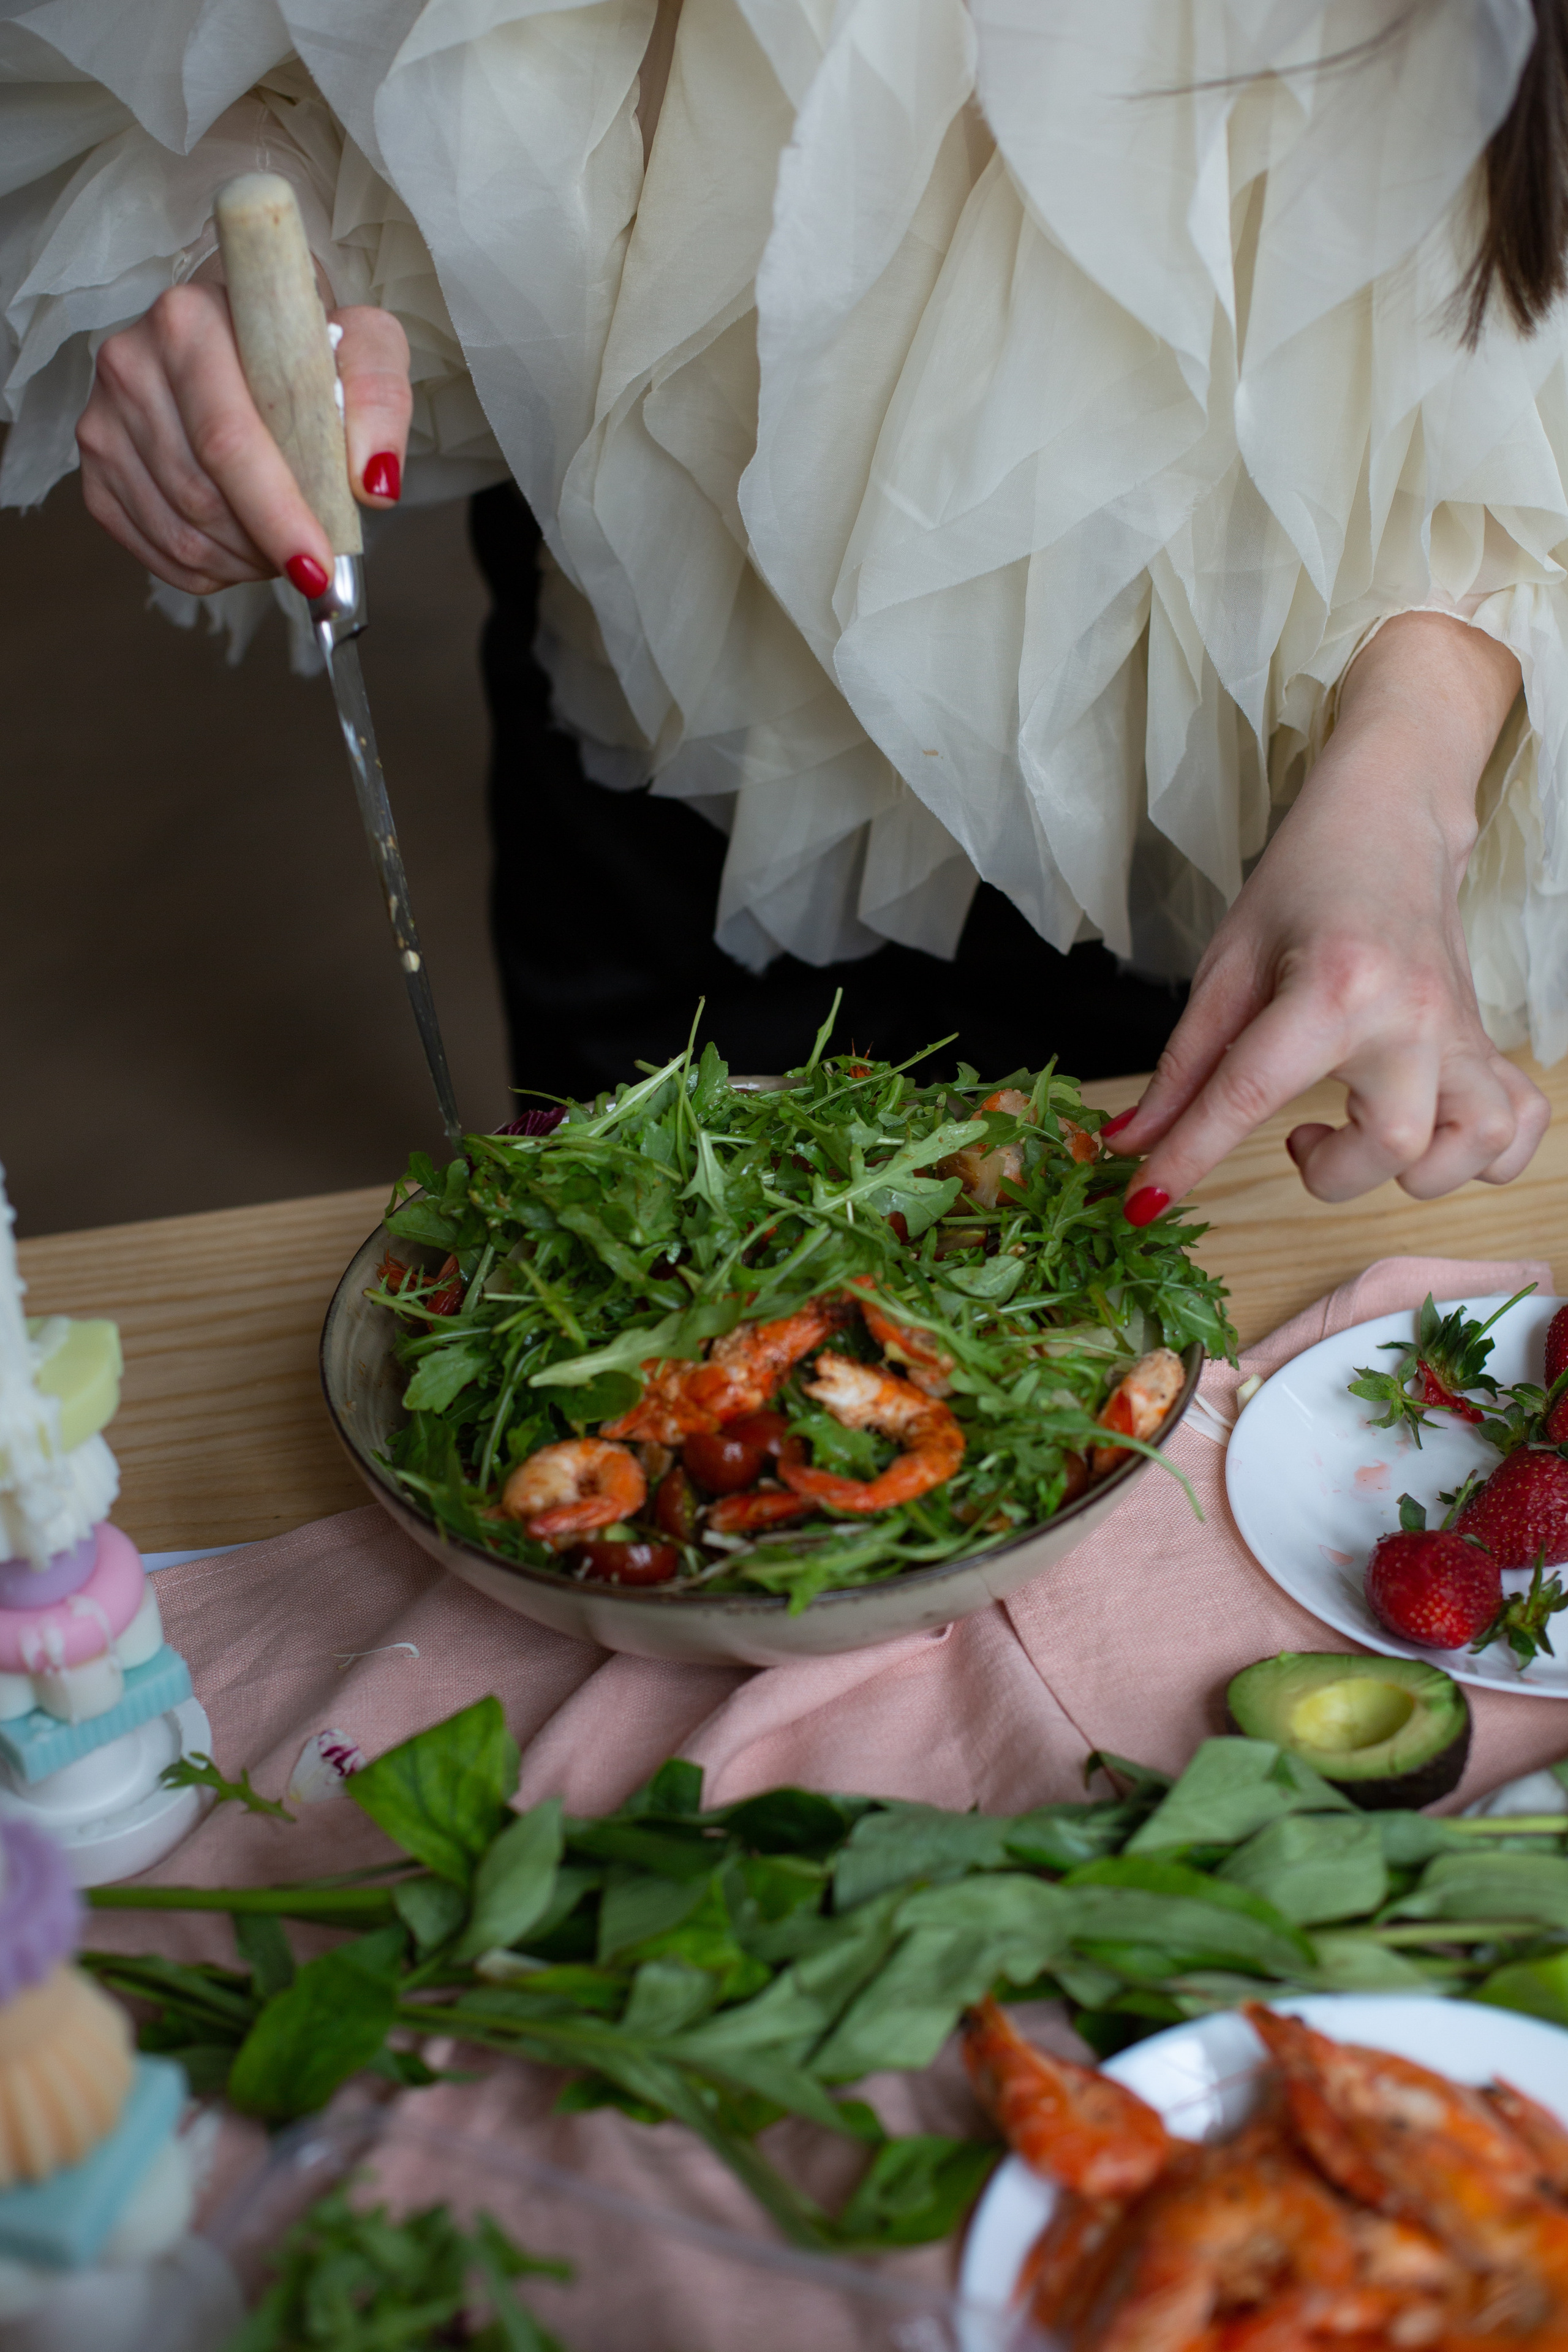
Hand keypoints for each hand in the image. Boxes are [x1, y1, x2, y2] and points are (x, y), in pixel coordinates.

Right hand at [77, 276, 411, 594]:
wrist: (246, 332)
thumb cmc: (302, 343)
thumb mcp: (362, 345)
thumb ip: (379, 403)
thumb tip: (375, 484)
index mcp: (189, 322)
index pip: (227, 440)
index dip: (276, 515)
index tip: (319, 565)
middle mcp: (130, 364)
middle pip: (201, 496)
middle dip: (265, 548)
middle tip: (313, 562)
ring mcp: (102, 418)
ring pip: (177, 532)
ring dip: (243, 563)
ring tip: (281, 552)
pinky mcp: (95, 467)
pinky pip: (152, 550)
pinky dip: (208, 570)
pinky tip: (242, 551)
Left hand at [1108, 613, 1549, 1216]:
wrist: (1391, 819)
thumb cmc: (1305, 885)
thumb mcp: (1227, 968)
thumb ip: (1184, 1067)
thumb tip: (1133, 1143)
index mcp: (1332, 987)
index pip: (1248, 1096)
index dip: (1188, 1158)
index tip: (1144, 1205)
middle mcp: (1409, 1014)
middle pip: (1390, 1147)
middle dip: (1332, 1173)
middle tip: (1298, 1135)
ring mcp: (1460, 1030)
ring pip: (1473, 1149)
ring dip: (1413, 1171)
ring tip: (1363, 1131)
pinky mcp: (1487, 1040)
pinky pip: (1519, 1126)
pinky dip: (1484, 1156)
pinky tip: (1431, 1134)